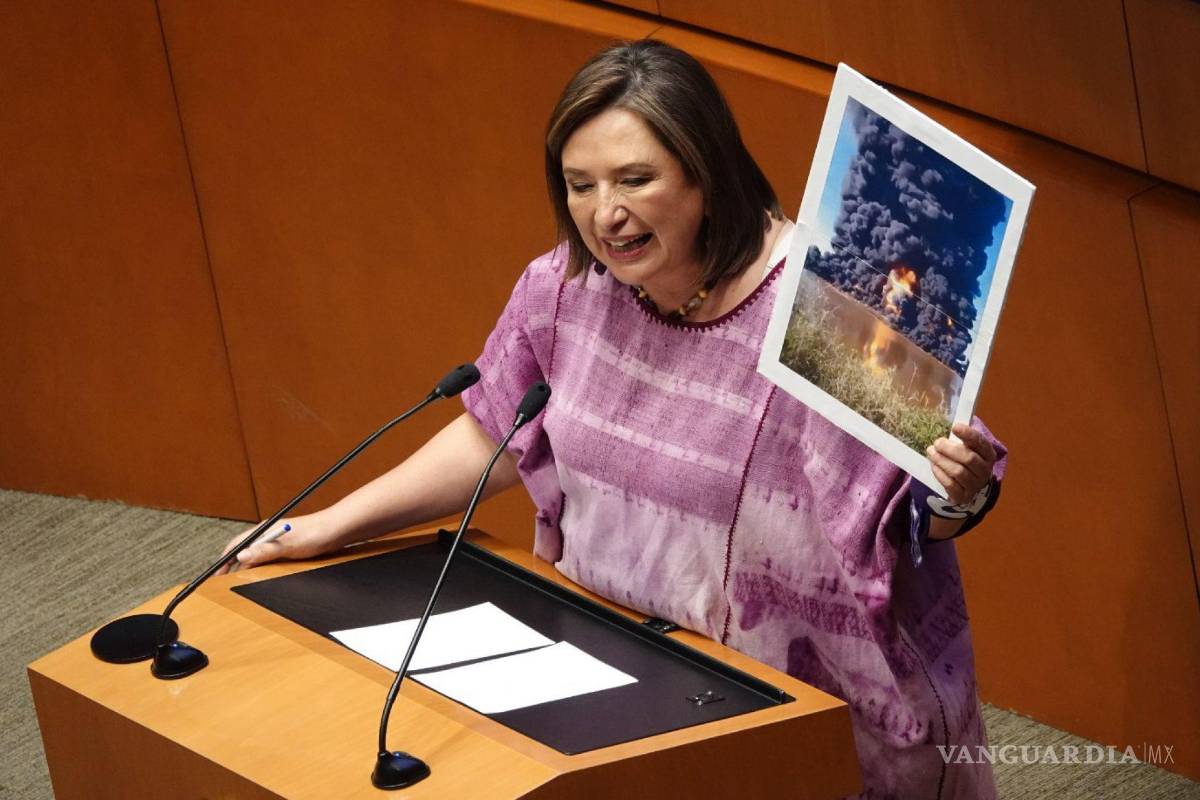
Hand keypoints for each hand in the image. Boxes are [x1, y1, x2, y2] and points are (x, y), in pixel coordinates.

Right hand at [215, 510, 345, 573]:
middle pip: (244, 549)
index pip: (238, 544)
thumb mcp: (287, 545)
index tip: (217, 572)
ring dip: (245, 566)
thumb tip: (241, 556)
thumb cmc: (315, 533)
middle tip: (222, 580)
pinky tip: (258, 574)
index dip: (225, 558)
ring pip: (255, 555)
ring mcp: (277, 541)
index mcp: (265, 529)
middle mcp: (269, 534)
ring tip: (236, 579)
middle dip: (232, 564)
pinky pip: (266, 558)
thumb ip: (264, 550)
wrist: (337, 530)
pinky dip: (259, 567)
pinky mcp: (286, 548)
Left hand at [926, 422, 996, 504]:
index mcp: (988, 454)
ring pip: (958, 472)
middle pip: (968, 458)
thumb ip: (962, 437)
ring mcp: (975, 485)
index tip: (955, 427)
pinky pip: (950, 484)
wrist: (966, 486)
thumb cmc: (964, 459)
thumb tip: (951, 422)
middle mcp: (985, 470)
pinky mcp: (963, 496)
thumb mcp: (967, 447)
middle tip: (937, 443)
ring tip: (931, 452)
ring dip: (942, 460)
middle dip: (949, 449)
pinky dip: (940, 474)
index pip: (981, 443)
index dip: (968, 434)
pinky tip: (933, 465)